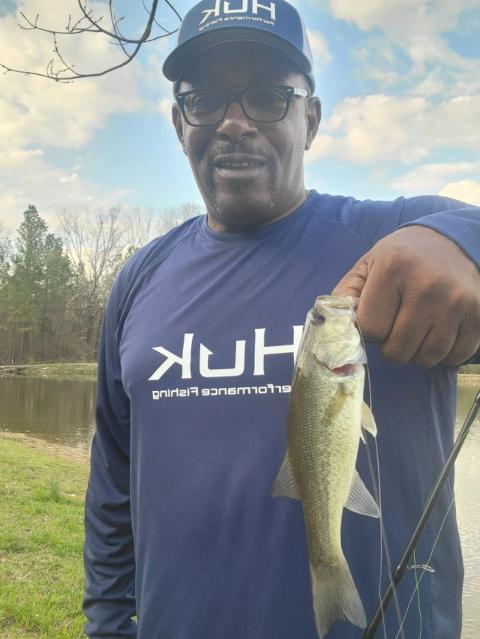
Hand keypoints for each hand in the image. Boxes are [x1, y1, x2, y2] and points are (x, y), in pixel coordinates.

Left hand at [332, 226, 479, 366]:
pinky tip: (436, 335)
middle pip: (397, 349)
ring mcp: (456, 302)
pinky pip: (455, 357)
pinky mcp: (477, 314)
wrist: (450, 241)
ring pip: (426, 358)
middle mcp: (427, 285)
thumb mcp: (367, 266)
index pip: (371, 329)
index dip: (370, 329)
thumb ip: (345, 296)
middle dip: (390, 346)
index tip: (377, 316)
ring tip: (414, 331)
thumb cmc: (401, 258)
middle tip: (395, 327)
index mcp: (393, 268)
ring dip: (415, 353)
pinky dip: (442, 355)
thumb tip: (338, 330)